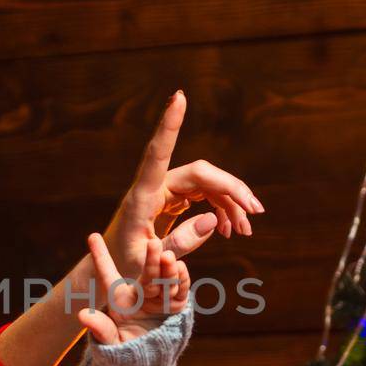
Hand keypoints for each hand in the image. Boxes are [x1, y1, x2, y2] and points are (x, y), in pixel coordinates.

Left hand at [78, 232, 189, 345]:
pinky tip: (181, 268)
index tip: (92, 236)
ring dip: (167, 269)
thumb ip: (100, 329)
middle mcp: (141, 293)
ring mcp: (160, 298)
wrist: (148, 364)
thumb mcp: (110, 342)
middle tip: (153, 243)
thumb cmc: (124, 351)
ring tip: (169, 257)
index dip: (101, 256)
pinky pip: (180, 292)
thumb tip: (83, 315)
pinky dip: (181, 281)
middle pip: (146, 275)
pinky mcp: (177, 306)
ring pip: (165, 281)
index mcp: (120, 298)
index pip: (108, 275)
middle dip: (150, 260)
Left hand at [103, 91, 262, 280]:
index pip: (158, 153)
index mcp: (142, 197)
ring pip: (208, 184)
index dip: (170, 124)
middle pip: (202, 174)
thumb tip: (214, 220)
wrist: (111, 268)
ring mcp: (165, 191)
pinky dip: (221, 209)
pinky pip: (204, 195)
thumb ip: (180, 243)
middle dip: (231, 190)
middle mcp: (155, 187)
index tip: (179, 97)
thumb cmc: (123, 265)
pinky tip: (228, 228)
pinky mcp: (172, 199)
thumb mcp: (150, 261)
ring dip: (230, 203)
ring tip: (245, 230)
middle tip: (254, 213)